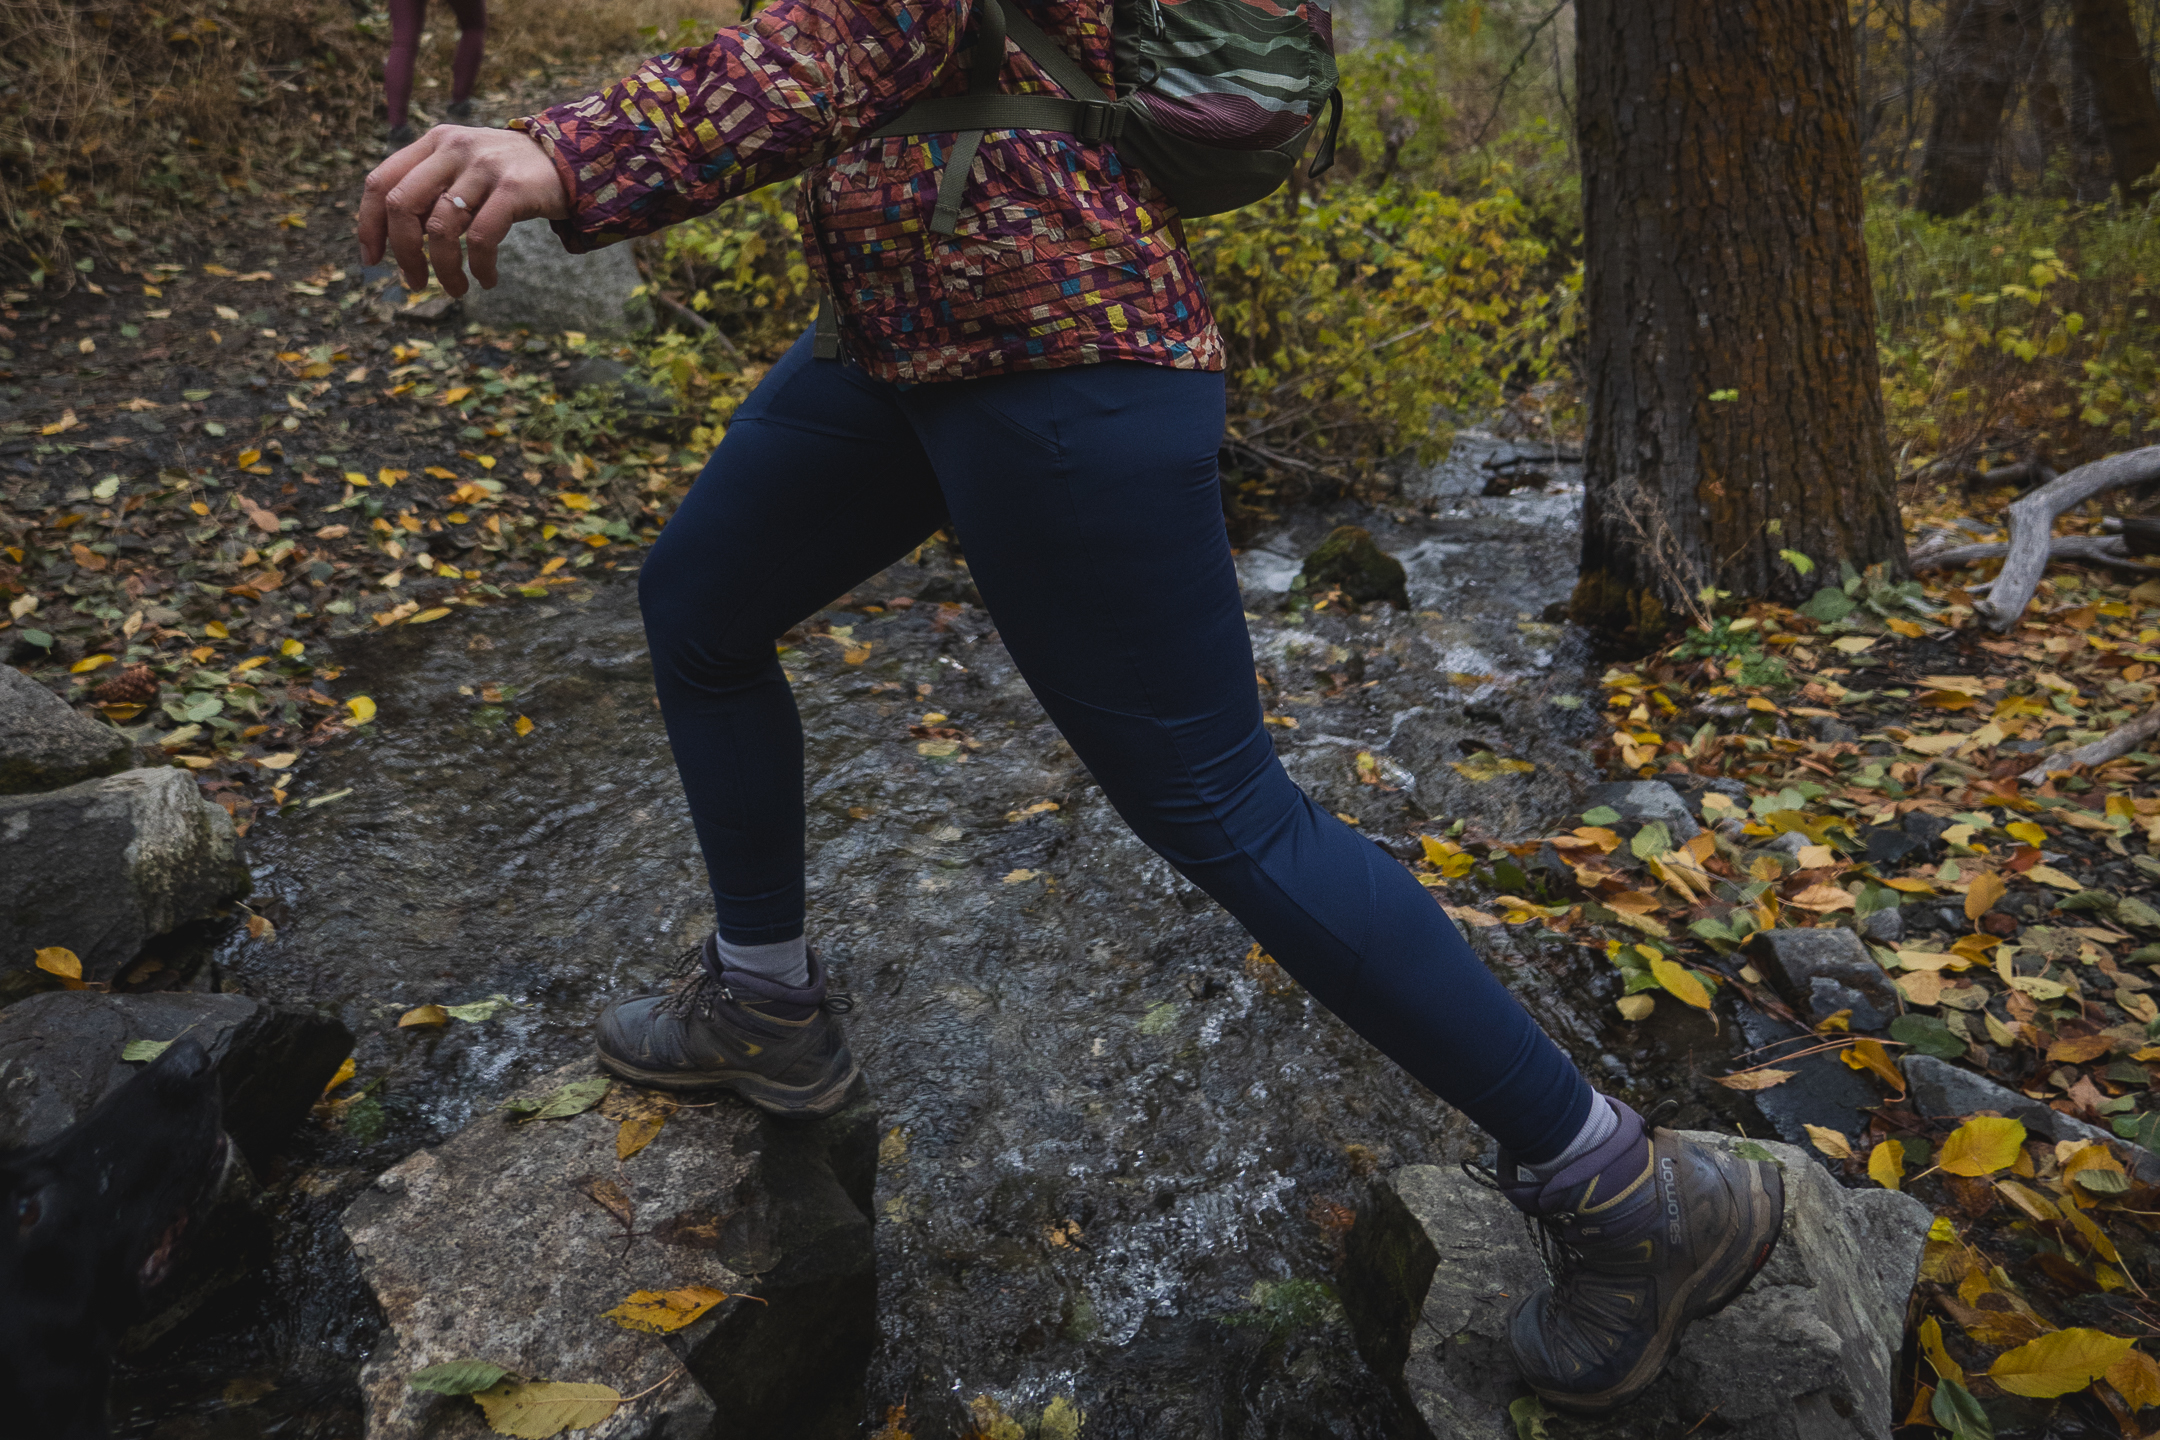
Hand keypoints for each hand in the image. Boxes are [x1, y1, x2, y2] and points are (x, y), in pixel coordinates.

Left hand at [357, 126, 572, 297]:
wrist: (571, 162)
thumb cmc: (510, 175)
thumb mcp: (465, 168)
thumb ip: (432, 189)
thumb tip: (398, 236)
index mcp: (434, 142)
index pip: (381, 182)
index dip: (369, 225)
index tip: (373, 260)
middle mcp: (453, 148)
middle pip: (401, 206)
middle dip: (403, 253)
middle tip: (415, 282)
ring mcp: (483, 166)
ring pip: (440, 229)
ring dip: (444, 270)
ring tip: (457, 289)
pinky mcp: (512, 188)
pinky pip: (481, 238)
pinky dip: (480, 267)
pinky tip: (487, 280)